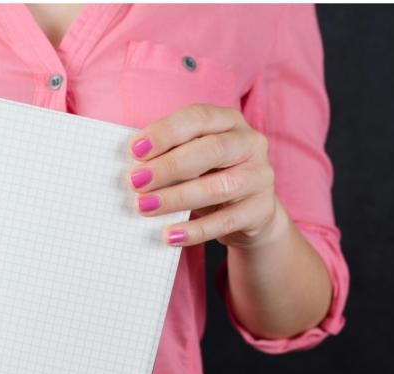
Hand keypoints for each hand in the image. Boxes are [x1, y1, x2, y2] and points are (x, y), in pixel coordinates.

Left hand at [127, 103, 286, 248]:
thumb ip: (169, 156)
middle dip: (169, 166)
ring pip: (218, 187)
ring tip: (144, 207)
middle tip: (136, 181)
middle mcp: (250, 144)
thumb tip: (133, 169)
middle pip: (211, 150)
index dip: (165, 132)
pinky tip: (170, 235)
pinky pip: (226, 221)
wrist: (249, 213)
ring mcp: (260, 177)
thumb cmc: (209, 177)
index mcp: (229, 121)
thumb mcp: (192, 160)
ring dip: (176, 198)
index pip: (198, 118)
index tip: (135, 151)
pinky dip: (195, 230)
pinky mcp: (261, 210)